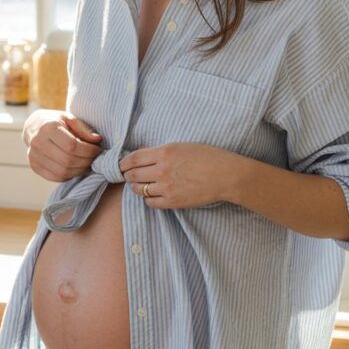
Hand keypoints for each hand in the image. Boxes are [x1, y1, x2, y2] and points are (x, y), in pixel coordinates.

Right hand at [22, 108, 102, 182]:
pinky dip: (69, 176)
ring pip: (62, 172)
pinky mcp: (34, 166)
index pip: (71, 146)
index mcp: (48, 128)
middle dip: (85, 162)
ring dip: (79, 171)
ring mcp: (34, 156)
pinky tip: (75, 169)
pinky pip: (55, 177)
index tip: (97, 150)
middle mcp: (38, 142)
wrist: (33, 127)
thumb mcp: (70, 118)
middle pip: (67, 161)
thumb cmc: (56, 121)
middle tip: (94, 159)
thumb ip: (83, 129)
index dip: (88, 151)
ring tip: (87, 164)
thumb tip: (97, 140)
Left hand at [119, 142, 236, 208]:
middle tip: (129, 175)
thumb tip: (141, 153)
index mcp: (164, 152)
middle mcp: (162, 170)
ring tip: (141, 185)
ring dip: (137, 187)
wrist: (226, 175)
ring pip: (139, 190)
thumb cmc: (208, 156)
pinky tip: (154, 194)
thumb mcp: (182, 146)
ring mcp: (167, 187)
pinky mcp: (173, 201)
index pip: (133, 159)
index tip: (122, 165)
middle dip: (128, 175)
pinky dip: (149, 199)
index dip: (124, 163)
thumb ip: (161, 151)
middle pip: (133, 175)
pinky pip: (151, 202)